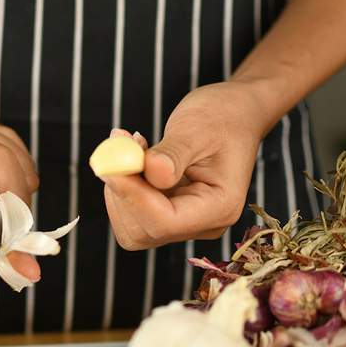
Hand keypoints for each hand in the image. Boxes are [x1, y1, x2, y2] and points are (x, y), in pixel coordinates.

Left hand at [101, 82, 266, 249]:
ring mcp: (185, 222)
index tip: (111, 164)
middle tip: (121, 147)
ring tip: (134, 146)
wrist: (235, 115)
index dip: (132, 196)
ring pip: (131, 225)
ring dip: (121, 187)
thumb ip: (173, 153)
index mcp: (219, 208)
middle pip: (143, 231)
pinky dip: (124, 184)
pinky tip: (137, 155)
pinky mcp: (168, 213)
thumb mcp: (197, 128)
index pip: (165, 221)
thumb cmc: (223, 117)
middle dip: (123, 192)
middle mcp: (203, 224)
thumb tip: (151, 173)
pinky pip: (132, 212)